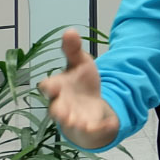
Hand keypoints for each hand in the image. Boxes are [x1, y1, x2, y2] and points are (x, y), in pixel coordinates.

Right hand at [37, 28, 119, 149]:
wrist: (91, 103)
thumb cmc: (80, 82)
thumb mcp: (80, 63)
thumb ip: (73, 50)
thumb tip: (70, 31)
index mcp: (58, 87)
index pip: (48, 87)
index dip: (50, 86)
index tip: (53, 85)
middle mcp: (63, 104)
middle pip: (57, 109)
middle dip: (59, 111)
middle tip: (63, 113)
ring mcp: (75, 117)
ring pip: (72, 123)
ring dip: (76, 123)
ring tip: (81, 123)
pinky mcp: (90, 127)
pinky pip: (95, 129)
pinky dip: (102, 127)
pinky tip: (111, 123)